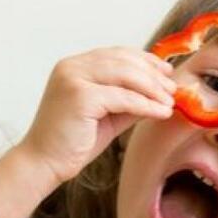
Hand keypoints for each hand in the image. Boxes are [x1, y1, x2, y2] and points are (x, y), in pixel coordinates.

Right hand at [18, 47, 176, 183]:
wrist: (44, 163)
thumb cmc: (72, 142)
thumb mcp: (108, 115)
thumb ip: (129, 101)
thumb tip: (161, 93)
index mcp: (75, 66)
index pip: (117, 54)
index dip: (145, 60)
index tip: (166, 71)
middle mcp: (72, 66)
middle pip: (124, 60)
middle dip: (153, 74)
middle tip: (173, 89)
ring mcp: (74, 79)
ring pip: (125, 75)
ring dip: (153, 88)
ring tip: (170, 101)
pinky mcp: (79, 96)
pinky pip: (123, 97)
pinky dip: (146, 105)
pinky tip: (160, 112)